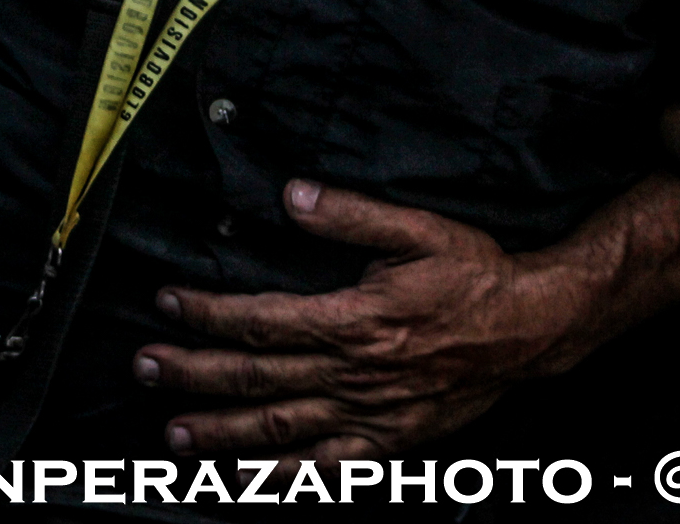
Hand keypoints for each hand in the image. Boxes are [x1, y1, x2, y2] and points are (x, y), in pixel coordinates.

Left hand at [132, 181, 590, 460]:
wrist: (534, 327)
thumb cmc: (476, 276)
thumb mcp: (418, 230)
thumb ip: (351, 215)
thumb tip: (293, 196)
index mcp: (355, 320)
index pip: (262, 319)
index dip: (209, 312)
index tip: (168, 304)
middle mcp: (356, 373)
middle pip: (258, 378)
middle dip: (195, 373)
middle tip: (146, 368)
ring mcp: (372, 414)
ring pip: (284, 430)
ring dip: (224, 434)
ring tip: (176, 436)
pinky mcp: (392, 441)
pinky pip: (331, 469)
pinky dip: (288, 479)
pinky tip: (252, 483)